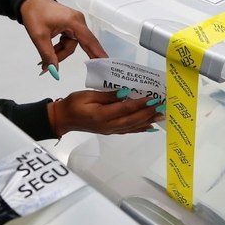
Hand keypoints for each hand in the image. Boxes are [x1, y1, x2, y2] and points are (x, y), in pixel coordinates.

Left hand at [19, 0, 105, 75]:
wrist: (30, 2)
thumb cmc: (35, 14)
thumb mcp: (39, 36)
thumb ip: (48, 55)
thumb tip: (53, 71)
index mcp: (74, 22)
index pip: (90, 40)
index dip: (98, 53)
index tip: (107, 63)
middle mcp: (78, 22)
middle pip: (82, 44)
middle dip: (72, 57)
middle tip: (85, 71)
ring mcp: (75, 23)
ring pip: (72, 45)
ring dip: (60, 53)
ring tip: (46, 60)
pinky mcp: (70, 25)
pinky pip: (69, 41)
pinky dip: (60, 48)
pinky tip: (52, 52)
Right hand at [49, 90, 163, 135]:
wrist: (62, 119)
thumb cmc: (73, 104)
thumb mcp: (87, 95)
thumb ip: (106, 95)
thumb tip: (125, 92)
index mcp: (102, 115)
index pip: (125, 109)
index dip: (139, 104)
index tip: (152, 98)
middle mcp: (108, 125)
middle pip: (132, 120)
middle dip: (148, 113)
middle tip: (162, 106)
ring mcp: (110, 130)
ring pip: (132, 126)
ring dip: (148, 121)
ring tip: (161, 115)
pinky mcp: (110, 131)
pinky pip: (128, 131)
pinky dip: (140, 129)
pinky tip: (149, 126)